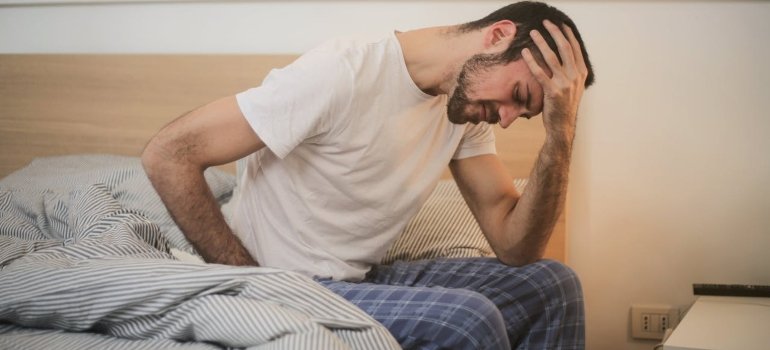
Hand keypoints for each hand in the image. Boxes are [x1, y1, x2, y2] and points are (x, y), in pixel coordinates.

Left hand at [521, 20, 587, 140]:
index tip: (559, 24)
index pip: (575, 48)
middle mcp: (575, 76)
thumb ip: (571, 72)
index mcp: (581, 73)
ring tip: (533, 33)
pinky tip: (525, 52)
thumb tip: (564, 56)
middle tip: (545, 22)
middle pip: (564, 48)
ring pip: (552, 58)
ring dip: (541, 42)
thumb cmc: (564, 106)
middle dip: (554, 33)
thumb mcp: (573, 87)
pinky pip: (540, 73)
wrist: (562, 126)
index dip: (567, 34)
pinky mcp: (553, 92)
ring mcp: (565, 84)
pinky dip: (531, 61)